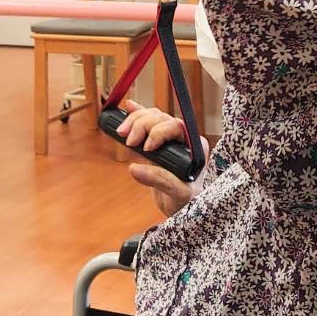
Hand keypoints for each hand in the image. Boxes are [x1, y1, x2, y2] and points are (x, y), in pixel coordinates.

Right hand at [118, 100, 208, 216]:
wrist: (182, 208)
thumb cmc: (187, 201)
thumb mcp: (177, 193)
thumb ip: (159, 179)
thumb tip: (133, 168)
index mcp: (195, 146)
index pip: (176, 126)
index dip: (159, 132)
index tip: (147, 148)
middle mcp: (183, 138)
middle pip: (161, 118)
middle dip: (142, 125)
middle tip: (129, 142)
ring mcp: (170, 138)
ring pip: (152, 117)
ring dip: (135, 120)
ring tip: (121, 132)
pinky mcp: (158, 142)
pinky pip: (148, 122)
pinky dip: (138, 114)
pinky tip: (129, 107)